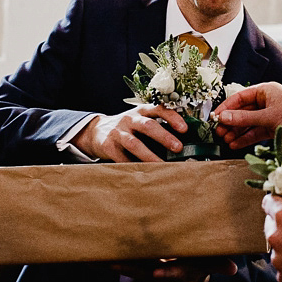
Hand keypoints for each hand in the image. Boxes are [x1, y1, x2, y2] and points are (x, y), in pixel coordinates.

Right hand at [71, 105, 187, 161]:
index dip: (172, 117)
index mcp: (141, 111)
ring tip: (162, 165)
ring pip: (135, 144)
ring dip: (149, 156)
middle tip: (178, 148)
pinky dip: (133, 165)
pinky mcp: (108, 146)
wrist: (97, 131)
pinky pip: (122, 158)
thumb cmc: (127, 128)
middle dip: (164, 137)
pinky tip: (143, 173)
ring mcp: (117, 132)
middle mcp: (129, 119)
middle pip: (148, 126)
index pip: (158, 109)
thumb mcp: (140, 121)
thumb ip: (157, 127)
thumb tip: (183, 143)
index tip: (184, 129)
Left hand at [111, 257, 237, 281]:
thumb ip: (221, 266)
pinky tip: (96, 256)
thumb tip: (233, 269)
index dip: (166, 271)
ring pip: (131, 268)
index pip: (173, 272)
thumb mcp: (213, 266)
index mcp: (179, 271)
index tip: (157, 271)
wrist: (190, 278)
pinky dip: (112, 261)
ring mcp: (150, 270)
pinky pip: (125, 264)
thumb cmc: (201, 266)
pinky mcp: (142, 265)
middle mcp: (162, 272)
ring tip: (100, 259)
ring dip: (116, 265)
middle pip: (144, 271)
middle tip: (114, 264)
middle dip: (129, 268)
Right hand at [214, 82, 281, 151]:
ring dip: (237, 132)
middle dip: (230, 122)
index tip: (214, 117)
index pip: (240, 97)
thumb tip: (223, 118)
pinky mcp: (273, 128)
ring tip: (225, 140)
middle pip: (243, 111)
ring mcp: (270, 115)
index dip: (226, 107)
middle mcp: (266, 102)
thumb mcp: (268, 117)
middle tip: (217, 132)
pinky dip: (246, 138)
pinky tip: (235, 144)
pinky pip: (256, 132)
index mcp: (266, 91)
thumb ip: (245, 118)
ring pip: (248, 123)